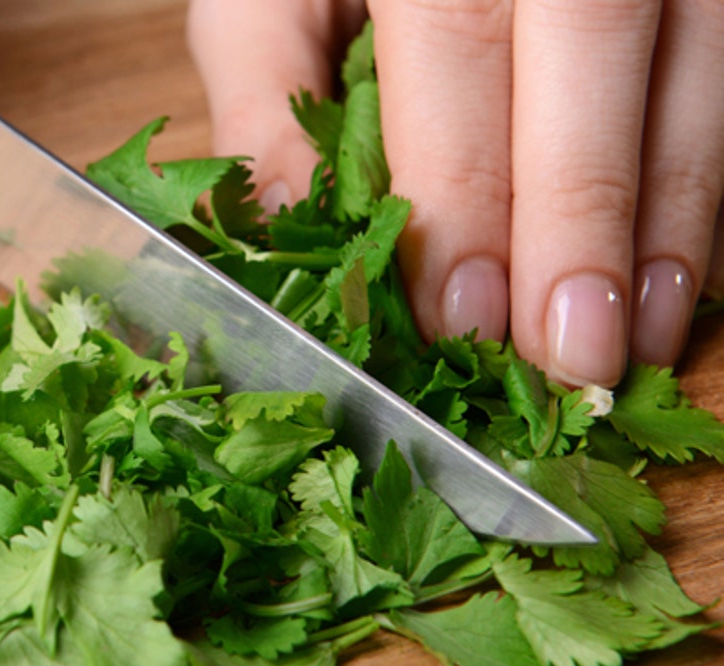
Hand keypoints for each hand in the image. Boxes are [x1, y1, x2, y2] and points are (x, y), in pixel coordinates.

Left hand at [188, 1, 723, 387]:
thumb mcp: (261, 3)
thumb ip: (261, 95)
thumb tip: (294, 221)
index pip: (461, 43)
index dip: (469, 188)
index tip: (464, 314)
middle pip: (593, 47)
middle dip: (582, 219)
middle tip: (567, 358)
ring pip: (693, 67)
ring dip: (667, 219)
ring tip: (633, 343)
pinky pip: (722, 83)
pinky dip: (700, 192)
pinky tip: (670, 283)